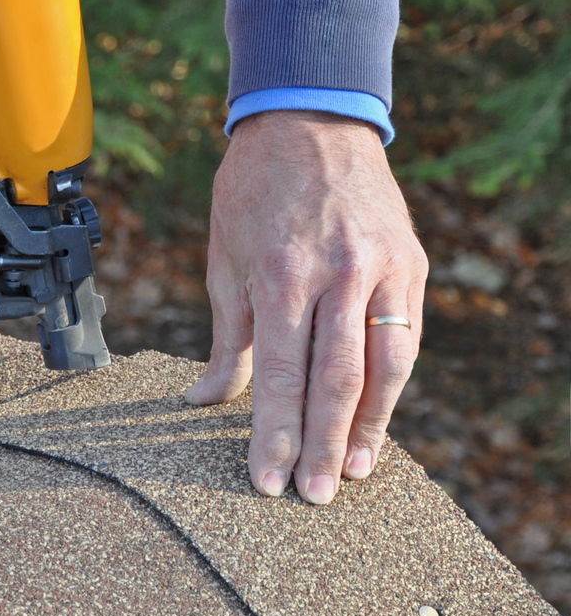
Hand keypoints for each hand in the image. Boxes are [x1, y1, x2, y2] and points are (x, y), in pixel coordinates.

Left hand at [186, 111, 426, 503]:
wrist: (311, 120)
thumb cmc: (253, 191)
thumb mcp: (224, 258)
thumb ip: (227, 336)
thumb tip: (205, 399)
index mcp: (282, 272)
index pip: (282, 374)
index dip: (276, 433)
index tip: (269, 480)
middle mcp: (338, 273)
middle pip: (336, 380)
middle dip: (323, 444)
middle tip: (313, 495)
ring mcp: (381, 268)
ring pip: (384, 364)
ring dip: (369, 425)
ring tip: (352, 471)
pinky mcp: (410, 263)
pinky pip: (405, 337)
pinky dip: (392, 383)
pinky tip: (376, 417)